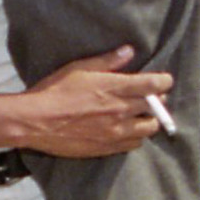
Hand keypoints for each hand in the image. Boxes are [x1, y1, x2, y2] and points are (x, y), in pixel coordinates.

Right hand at [16, 48, 172, 157]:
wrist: (35, 121)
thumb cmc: (54, 91)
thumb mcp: (79, 68)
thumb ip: (108, 61)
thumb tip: (128, 51)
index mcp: (115, 88)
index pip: (154, 85)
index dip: (164, 82)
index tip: (164, 81)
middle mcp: (120, 110)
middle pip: (157, 108)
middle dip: (158, 101)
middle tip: (150, 97)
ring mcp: (115, 131)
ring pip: (148, 128)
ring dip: (148, 120)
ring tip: (140, 115)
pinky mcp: (107, 147)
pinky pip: (134, 145)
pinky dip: (136, 137)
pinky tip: (127, 130)